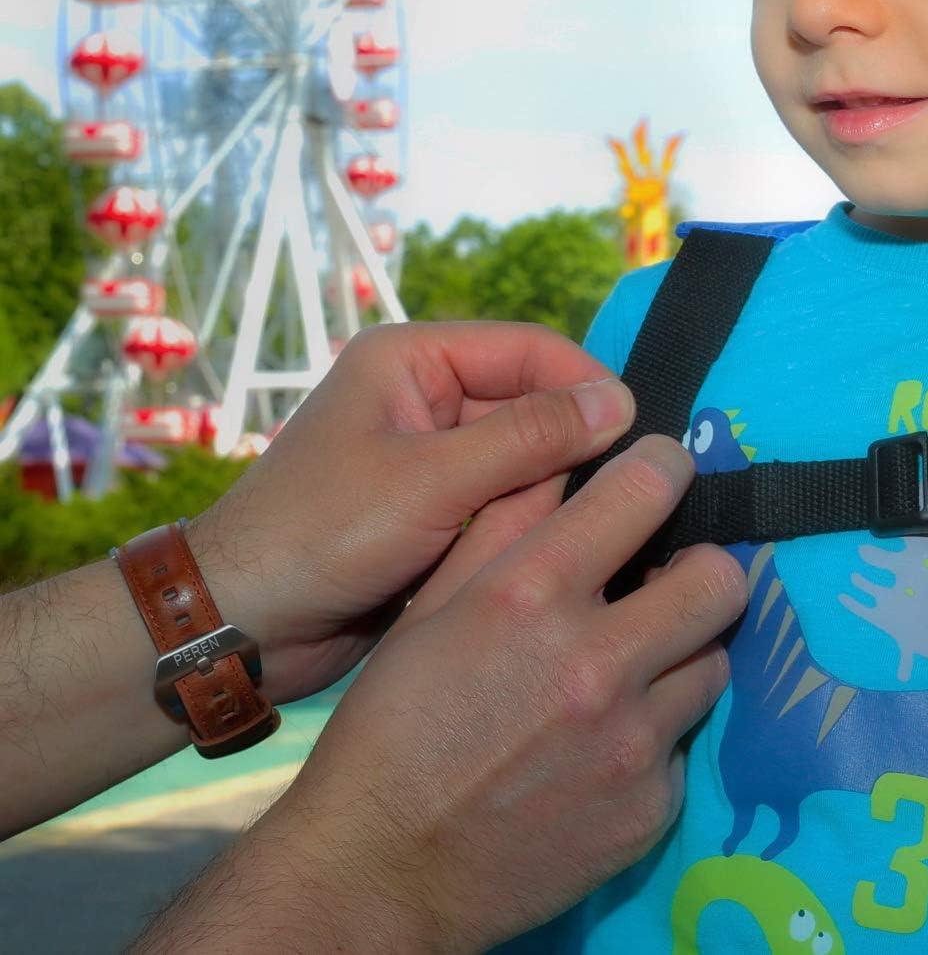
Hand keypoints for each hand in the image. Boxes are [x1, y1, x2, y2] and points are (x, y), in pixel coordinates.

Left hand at [184, 320, 637, 704]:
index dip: (586, 386)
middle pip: (534, 403)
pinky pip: (506, 501)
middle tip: (630, 492)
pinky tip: (567, 550)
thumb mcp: (431, 483)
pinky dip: (531, 523)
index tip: (638, 434)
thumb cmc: (320, 537)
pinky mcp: (438, 508)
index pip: (530, 349)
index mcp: (413, 359)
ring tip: (606, 525)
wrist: (238, 628)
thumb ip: (529, 439)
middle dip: (575, 445)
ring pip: (528, 458)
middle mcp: (428, 396)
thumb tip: (621, 403)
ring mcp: (434, 455)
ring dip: (556, 490)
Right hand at [229, 434, 746, 950]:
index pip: (647, 489)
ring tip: (630, 670)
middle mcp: (596, 662)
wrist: (379, 873)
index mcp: (532, 595)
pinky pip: (683, 744)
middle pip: (719, 579)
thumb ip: (508, 522)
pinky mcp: (651, 809)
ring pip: (713, 662)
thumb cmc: (394, 725)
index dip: (666, 469)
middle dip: (700, 569)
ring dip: (679, 655)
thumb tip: (572, 454)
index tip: (664, 474)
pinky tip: (602, 748)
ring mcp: (632, 742)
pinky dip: (653, 736)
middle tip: (670, 581)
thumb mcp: (433, 606)